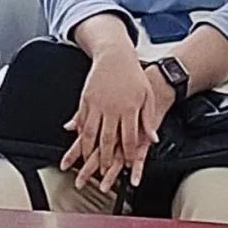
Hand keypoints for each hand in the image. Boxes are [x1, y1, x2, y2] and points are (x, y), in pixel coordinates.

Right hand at [61, 49, 158, 189]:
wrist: (114, 54)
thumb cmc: (133, 74)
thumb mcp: (148, 97)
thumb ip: (148, 120)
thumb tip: (152, 139)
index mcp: (128, 109)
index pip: (128, 138)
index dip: (128, 155)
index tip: (127, 166)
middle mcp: (111, 109)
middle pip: (106, 140)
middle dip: (103, 159)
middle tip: (102, 173)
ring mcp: (95, 104)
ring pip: (89, 133)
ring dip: (86, 150)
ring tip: (84, 162)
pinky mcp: (85, 99)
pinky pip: (80, 120)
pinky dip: (77, 132)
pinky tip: (75, 140)